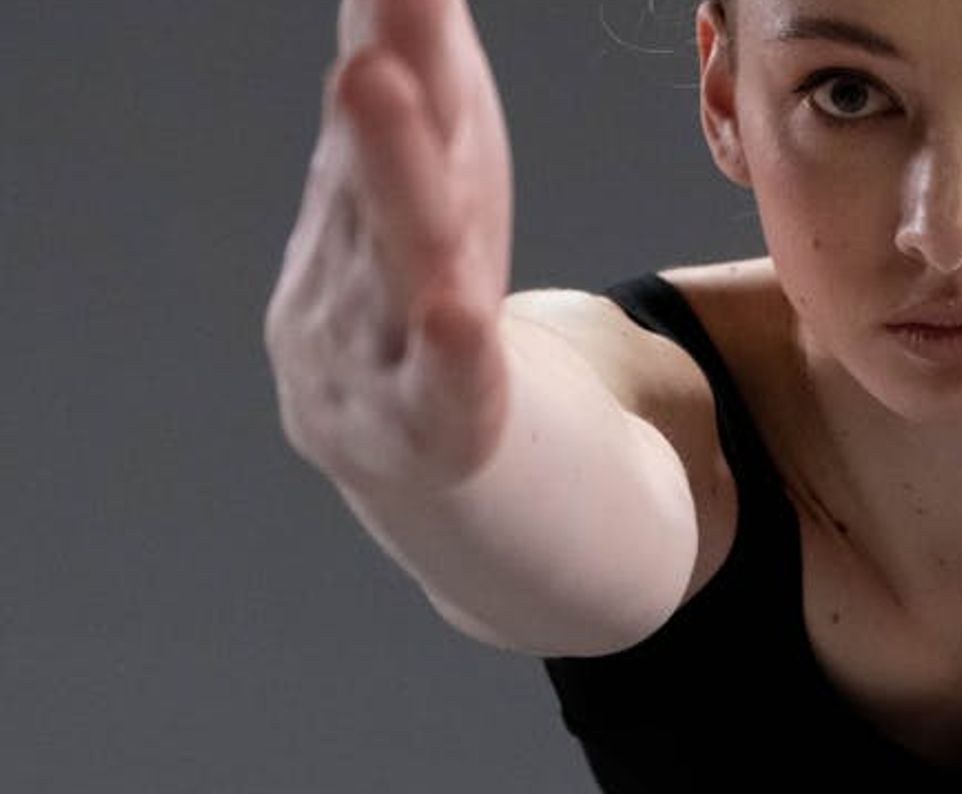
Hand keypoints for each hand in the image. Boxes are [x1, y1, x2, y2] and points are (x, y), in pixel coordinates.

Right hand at [264, 0, 514, 491]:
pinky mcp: (431, 418)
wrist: (389, 440)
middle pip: (379, 164)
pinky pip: (443, 382)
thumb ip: (419, 50)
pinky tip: (454, 313)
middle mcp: (364, 247)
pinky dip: (449, 350)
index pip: (388, 85)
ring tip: (379, 92)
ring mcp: (383, 337)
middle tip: (392, 7)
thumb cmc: (418, 275)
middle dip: (383, 91)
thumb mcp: (437, 156)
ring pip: (400, 261)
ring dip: (397, 185)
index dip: (391, 21)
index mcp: (374, 173)